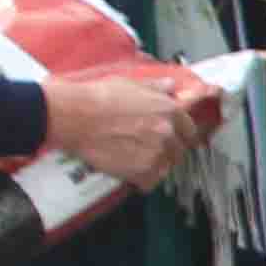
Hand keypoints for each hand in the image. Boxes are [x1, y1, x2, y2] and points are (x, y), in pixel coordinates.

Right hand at [43, 68, 210, 185]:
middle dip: (167, 151)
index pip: (189, 129)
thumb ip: (156, 88)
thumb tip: (170, 85)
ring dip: (156, 166)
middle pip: (179, 150)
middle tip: (148, 148)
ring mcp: (156, 153)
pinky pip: (151, 182)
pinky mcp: (141, 172)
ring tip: (137, 159)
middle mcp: (168, 132)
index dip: (179, 134)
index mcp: (169, 110)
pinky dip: (143, 180)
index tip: (172, 137)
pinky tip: (132, 172)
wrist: (76, 116)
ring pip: (166, 167)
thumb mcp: (131, 84)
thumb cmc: (99, 98)